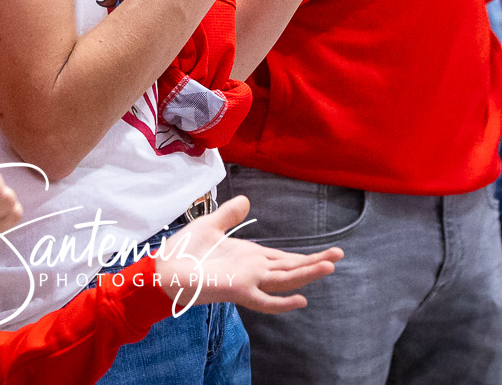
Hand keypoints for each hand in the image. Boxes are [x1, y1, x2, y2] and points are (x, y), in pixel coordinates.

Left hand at [151, 195, 342, 313]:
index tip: (329, 252)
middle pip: (291, 267)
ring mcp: (248, 280)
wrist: (161, 271)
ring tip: (330, 265)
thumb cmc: (183, 252)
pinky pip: (265, 300)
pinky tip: (301, 300)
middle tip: (340, 254)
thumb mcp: (210, 225)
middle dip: (316, 262)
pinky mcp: (238, 290)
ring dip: (307, 273)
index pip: (283, 257)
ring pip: (285, 279)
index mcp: (249, 256)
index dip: (305, 256)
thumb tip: (246, 199)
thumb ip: (229, 215)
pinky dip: (283, 303)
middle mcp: (253, 269)